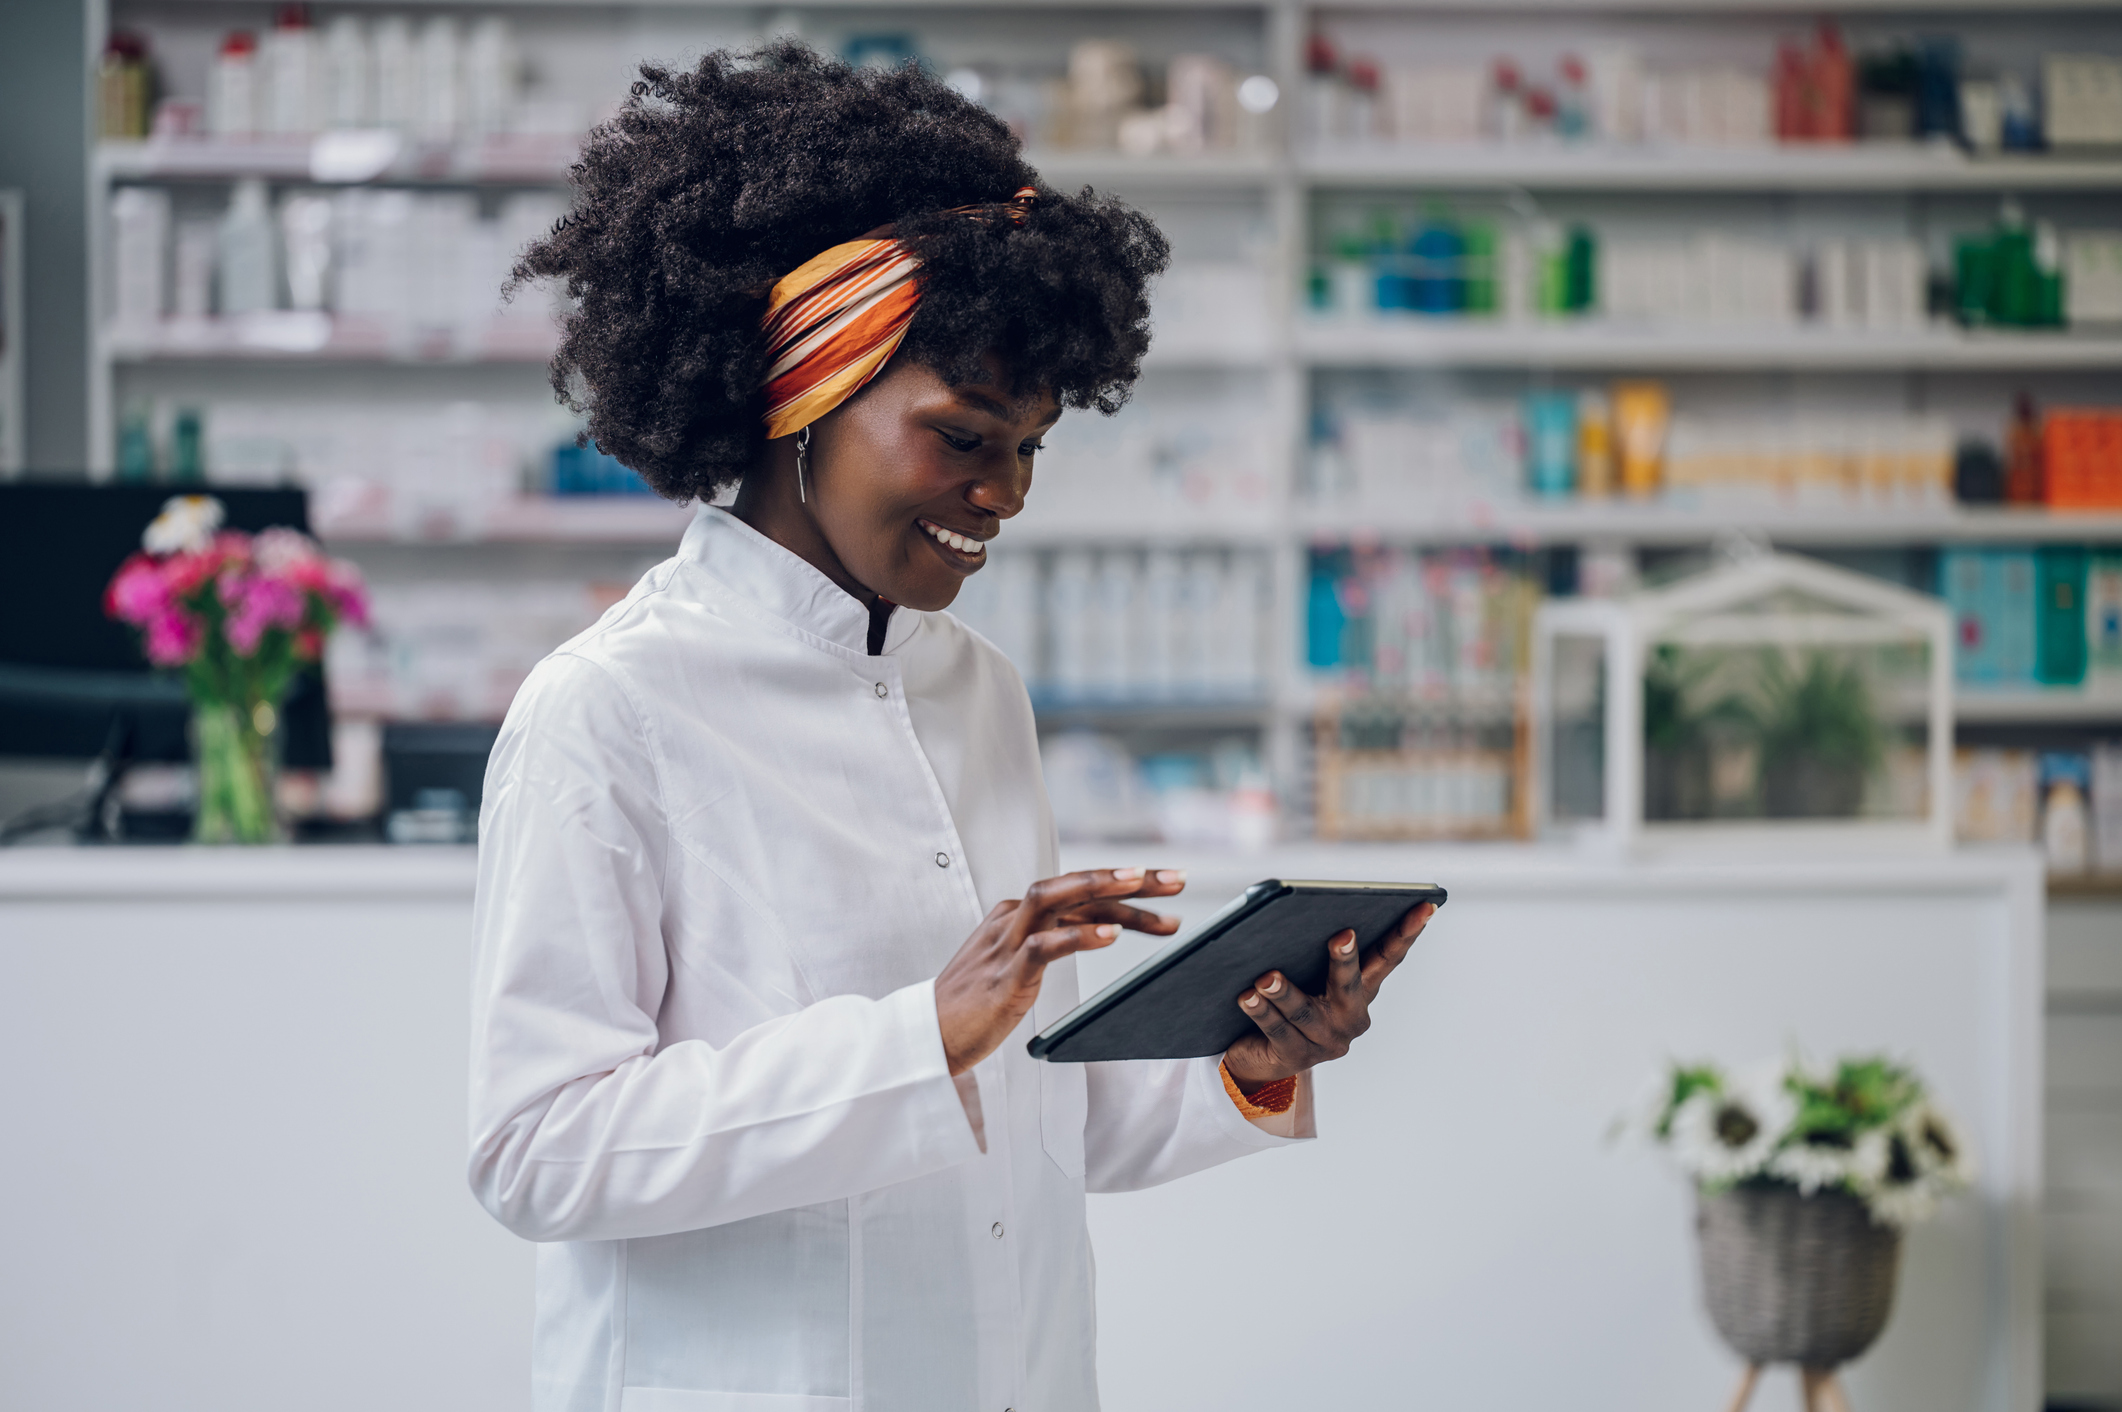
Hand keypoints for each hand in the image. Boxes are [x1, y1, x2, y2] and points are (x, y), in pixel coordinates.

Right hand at [935, 867, 1185, 1075]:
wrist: (928, 1035)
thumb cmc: (974, 1005)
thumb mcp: (1017, 964)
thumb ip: (1050, 940)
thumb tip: (1100, 927)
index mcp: (1018, 914)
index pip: (1080, 888)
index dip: (1125, 885)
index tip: (1167, 885)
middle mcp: (1013, 918)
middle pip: (1077, 884)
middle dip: (1129, 879)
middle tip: (1177, 879)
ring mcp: (1007, 943)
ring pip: (1059, 899)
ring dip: (1104, 891)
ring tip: (1144, 887)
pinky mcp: (1005, 974)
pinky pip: (1044, 945)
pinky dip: (1078, 936)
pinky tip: (1110, 936)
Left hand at [1222, 901, 1436, 1092]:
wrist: (1258, 1052)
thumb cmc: (1287, 996)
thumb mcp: (1305, 971)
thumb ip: (1308, 947)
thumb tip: (1293, 913)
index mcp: (1362, 990)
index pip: (1388, 957)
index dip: (1407, 932)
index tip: (1425, 905)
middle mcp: (1351, 1017)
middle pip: (1350, 984)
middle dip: (1346, 959)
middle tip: (1342, 935)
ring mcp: (1326, 1041)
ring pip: (1305, 1012)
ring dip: (1286, 992)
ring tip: (1267, 977)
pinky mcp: (1296, 1058)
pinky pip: (1278, 1031)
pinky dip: (1261, 1012)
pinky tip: (1247, 995)